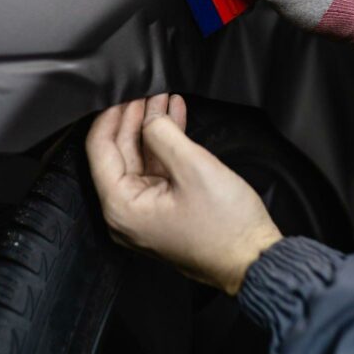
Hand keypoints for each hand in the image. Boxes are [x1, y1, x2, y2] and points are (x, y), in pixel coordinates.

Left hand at [86, 94, 282, 294]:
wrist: (254, 260)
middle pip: (119, 154)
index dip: (111, 118)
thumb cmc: (227, 228)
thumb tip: (149, 118)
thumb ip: (163, 135)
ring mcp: (145, 213)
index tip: (124, 95)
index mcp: (121, 207)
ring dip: (154, 129)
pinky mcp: (164, 211)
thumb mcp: (194, 167)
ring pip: (141, 159)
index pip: (100, 151)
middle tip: (149, 94)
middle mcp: (126, 213)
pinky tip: (176, 121)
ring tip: (165, 101)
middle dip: (136, 119)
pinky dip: (167, 146)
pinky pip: (158, 171)